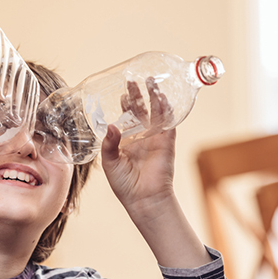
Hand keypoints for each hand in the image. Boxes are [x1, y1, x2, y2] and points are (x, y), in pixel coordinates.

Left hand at [100, 78, 177, 218]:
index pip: (126, 117)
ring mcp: (155, 138)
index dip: (124, 104)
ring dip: (154, 97)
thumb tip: (112, 125)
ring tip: (151, 82)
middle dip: (137, 95)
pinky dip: (167, 110)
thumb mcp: (109, 162)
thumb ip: (109, 144)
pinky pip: (168, 123)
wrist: (143, 199)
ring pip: (156, 112)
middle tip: (133, 80)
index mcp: (126, 140)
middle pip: (141, 110)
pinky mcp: (166, 142)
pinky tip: (163, 98)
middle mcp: (141, 137)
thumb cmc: (124, 184)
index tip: (121, 92)